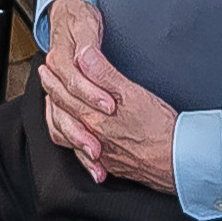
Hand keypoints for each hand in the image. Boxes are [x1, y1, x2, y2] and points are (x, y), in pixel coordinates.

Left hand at [37, 3, 177, 192]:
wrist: (176, 161)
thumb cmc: (159, 127)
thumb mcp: (132, 93)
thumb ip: (104, 75)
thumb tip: (84, 56)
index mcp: (93, 116)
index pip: (64, 95)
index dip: (53, 79)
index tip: (46, 68)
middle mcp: (91, 136)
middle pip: (61, 113)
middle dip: (51, 94)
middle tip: (46, 80)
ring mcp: (98, 153)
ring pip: (66, 135)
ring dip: (58, 118)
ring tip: (55, 106)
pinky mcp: (108, 164)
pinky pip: (79, 153)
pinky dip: (71, 140)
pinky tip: (76, 138)